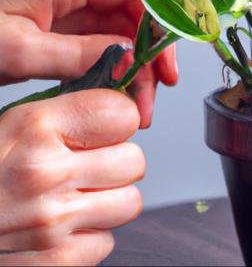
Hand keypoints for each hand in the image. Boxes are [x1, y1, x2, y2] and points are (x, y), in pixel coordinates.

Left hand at [0, 0, 178, 127]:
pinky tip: (116, 94)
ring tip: (138, 105)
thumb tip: (127, 55)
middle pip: (128, 11)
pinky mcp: (56, 26)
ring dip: (133, 66)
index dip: (156, 17)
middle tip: (156, 91)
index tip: (165, 56)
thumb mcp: (16, 50)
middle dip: (147, 51)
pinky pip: (97, 44)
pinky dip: (112, 68)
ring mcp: (62, 6)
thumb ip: (77, 52)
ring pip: (116, 30)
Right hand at [0, 90, 143, 264]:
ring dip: (109, 199)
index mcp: (36, 127)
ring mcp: (52, 222)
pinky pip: (106, 242)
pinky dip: (90, 235)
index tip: (107, 127)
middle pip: (134, 160)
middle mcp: (46, 172)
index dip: (119, 120)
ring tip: (77, 196)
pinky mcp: (56, 262)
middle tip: (88, 165)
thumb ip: (66, 112)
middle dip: (116, 161)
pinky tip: (60, 228)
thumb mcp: (13, 124)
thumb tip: (122, 105)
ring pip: (130, 201)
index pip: (124, 114)